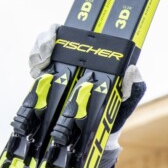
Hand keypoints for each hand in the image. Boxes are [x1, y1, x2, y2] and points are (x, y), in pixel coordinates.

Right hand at [28, 25, 145, 167]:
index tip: (56, 38)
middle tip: (44, 55)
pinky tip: (36, 73)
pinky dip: (34, 68)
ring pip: (41, 52)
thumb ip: (133, 86)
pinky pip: (36, 70)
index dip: (63, 32)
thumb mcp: (128, 99)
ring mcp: (62, 70)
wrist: (98, 135)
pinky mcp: (50, 83)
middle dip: (44, 42)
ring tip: (39, 66)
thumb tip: (133, 69)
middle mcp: (78, 60)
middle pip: (53, 38)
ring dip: (36, 55)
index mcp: (97, 59)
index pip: (77, 35)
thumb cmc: (116, 112)